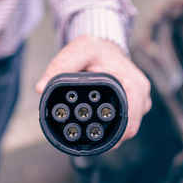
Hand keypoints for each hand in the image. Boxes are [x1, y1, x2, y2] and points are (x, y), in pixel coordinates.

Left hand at [36, 35, 151, 146]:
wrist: (107, 46)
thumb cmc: (97, 48)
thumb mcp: (79, 49)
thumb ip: (61, 65)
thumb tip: (41, 87)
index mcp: (134, 85)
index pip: (128, 123)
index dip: (111, 136)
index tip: (91, 136)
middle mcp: (141, 94)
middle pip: (128, 130)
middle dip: (107, 136)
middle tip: (85, 135)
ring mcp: (140, 101)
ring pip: (126, 129)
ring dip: (109, 132)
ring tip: (89, 129)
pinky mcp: (134, 104)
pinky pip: (124, 121)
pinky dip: (111, 125)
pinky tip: (96, 124)